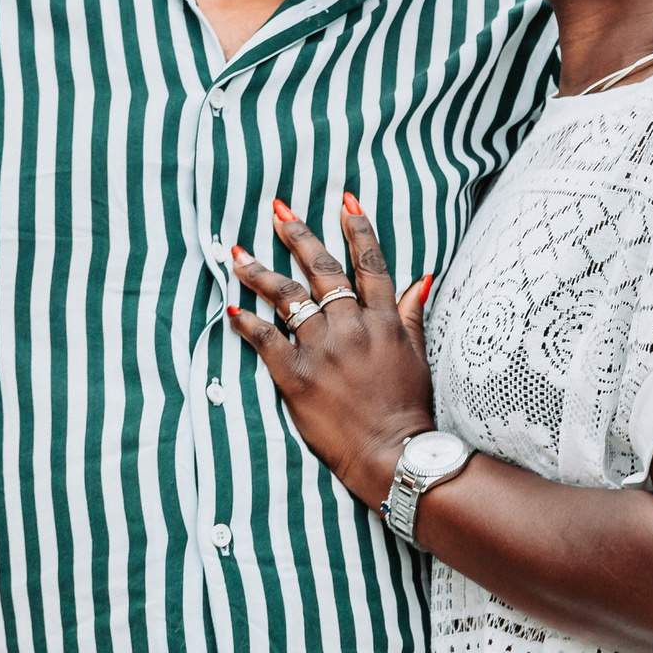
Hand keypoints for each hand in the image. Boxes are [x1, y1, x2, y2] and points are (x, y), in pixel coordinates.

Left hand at [227, 194, 439, 509]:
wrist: (393, 454)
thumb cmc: (408, 408)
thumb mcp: (418, 355)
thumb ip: (412, 314)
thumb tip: (421, 277)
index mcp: (384, 320)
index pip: (370, 263)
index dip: (358, 228)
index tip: (345, 199)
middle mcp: (352, 327)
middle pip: (322, 270)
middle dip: (298, 235)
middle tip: (278, 210)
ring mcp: (324, 350)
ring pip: (288, 298)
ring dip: (261, 272)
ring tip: (238, 253)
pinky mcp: (297, 377)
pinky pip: (266, 341)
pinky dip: (247, 323)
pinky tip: (231, 310)